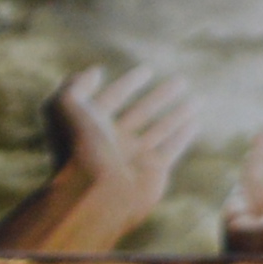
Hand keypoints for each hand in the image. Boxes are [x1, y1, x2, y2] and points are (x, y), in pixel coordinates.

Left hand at [0, 60, 201, 256]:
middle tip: (181, 80)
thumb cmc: (78, 146)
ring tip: (197, 98)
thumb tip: (95, 71)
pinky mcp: (154, 171)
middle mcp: (114, 141)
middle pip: (141, 112)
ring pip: (161, 129)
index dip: (129, 84)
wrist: (94, 192)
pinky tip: (195, 121)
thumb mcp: (65, 105)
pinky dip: (184, 135)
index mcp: (91, 125)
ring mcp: (135, 157)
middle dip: (160, 96)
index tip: (147, 71)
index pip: (113, 98)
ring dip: (178, 113)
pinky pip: (172, 148)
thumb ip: (76, 85)